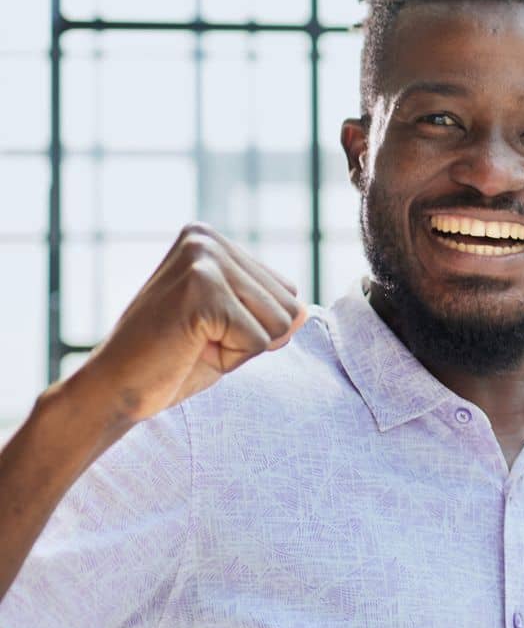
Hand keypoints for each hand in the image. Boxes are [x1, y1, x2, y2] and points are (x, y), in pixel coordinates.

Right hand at [77, 223, 306, 424]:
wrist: (116, 389)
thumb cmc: (172, 359)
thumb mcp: (233, 327)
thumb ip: (272, 312)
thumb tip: (304, 313)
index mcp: (210, 239)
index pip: (286, 290)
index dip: (255, 325)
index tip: (205, 329)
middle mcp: (206, 239)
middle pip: (288, 304)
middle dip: (252, 337)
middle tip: (198, 341)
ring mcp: (203, 260)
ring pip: (278, 323)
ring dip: (242, 348)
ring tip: (194, 343)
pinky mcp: (202, 291)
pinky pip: (258, 340)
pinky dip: (231, 359)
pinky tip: (188, 349)